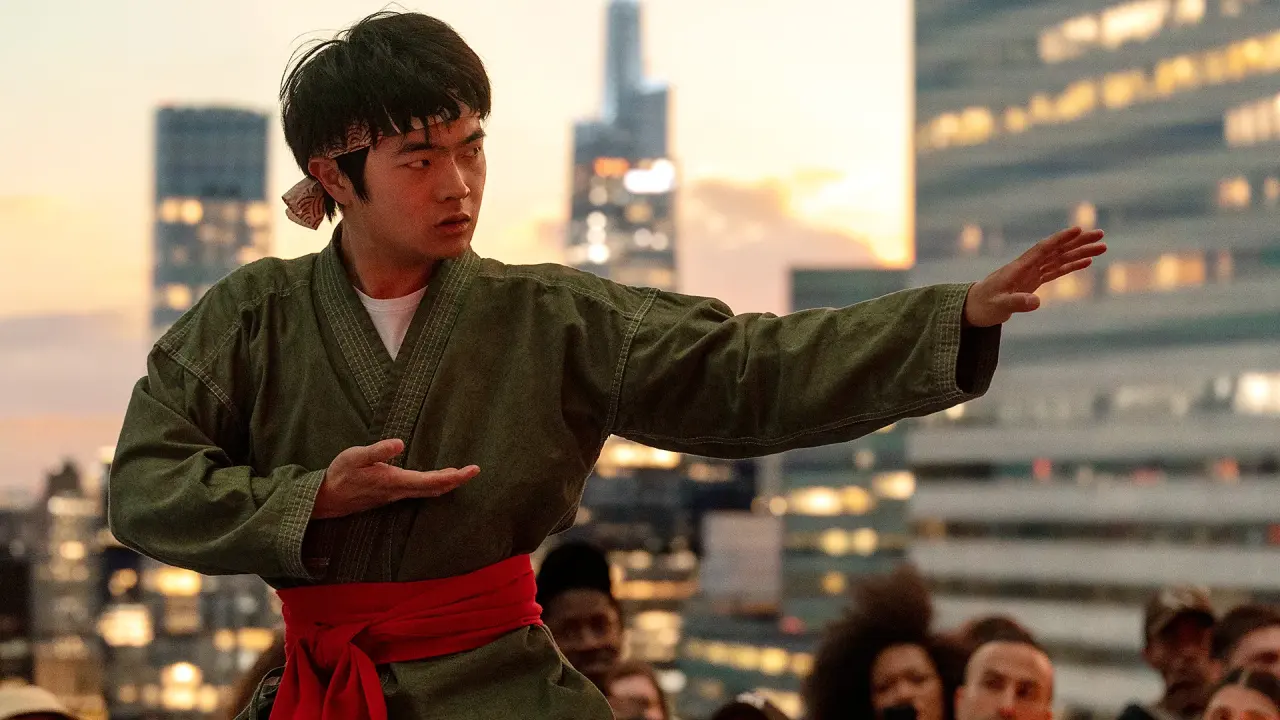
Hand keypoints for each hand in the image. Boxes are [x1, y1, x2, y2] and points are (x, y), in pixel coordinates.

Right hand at [312, 438, 479, 519]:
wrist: (326, 499)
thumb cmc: (341, 475)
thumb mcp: (355, 457)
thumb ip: (378, 451)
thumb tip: (400, 444)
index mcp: (395, 481)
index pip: (432, 480)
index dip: (454, 477)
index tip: (472, 470)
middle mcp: (399, 492)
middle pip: (435, 489)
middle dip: (456, 481)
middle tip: (474, 471)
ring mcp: (395, 496)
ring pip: (427, 492)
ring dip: (446, 484)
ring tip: (460, 474)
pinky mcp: (390, 495)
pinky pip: (419, 492)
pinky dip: (433, 486)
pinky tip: (436, 481)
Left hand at [963, 226, 1105, 327]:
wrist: (971, 307)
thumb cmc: (982, 305)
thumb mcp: (999, 306)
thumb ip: (1017, 303)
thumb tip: (1037, 302)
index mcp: (1019, 267)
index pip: (1043, 249)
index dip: (1060, 239)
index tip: (1078, 229)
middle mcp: (1027, 266)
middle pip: (1056, 250)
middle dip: (1078, 242)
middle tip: (1101, 234)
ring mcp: (1031, 273)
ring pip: (1059, 259)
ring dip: (1080, 252)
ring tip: (1101, 247)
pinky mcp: (1032, 282)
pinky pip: (1055, 271)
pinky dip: (1071, 266)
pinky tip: (1086, 262)